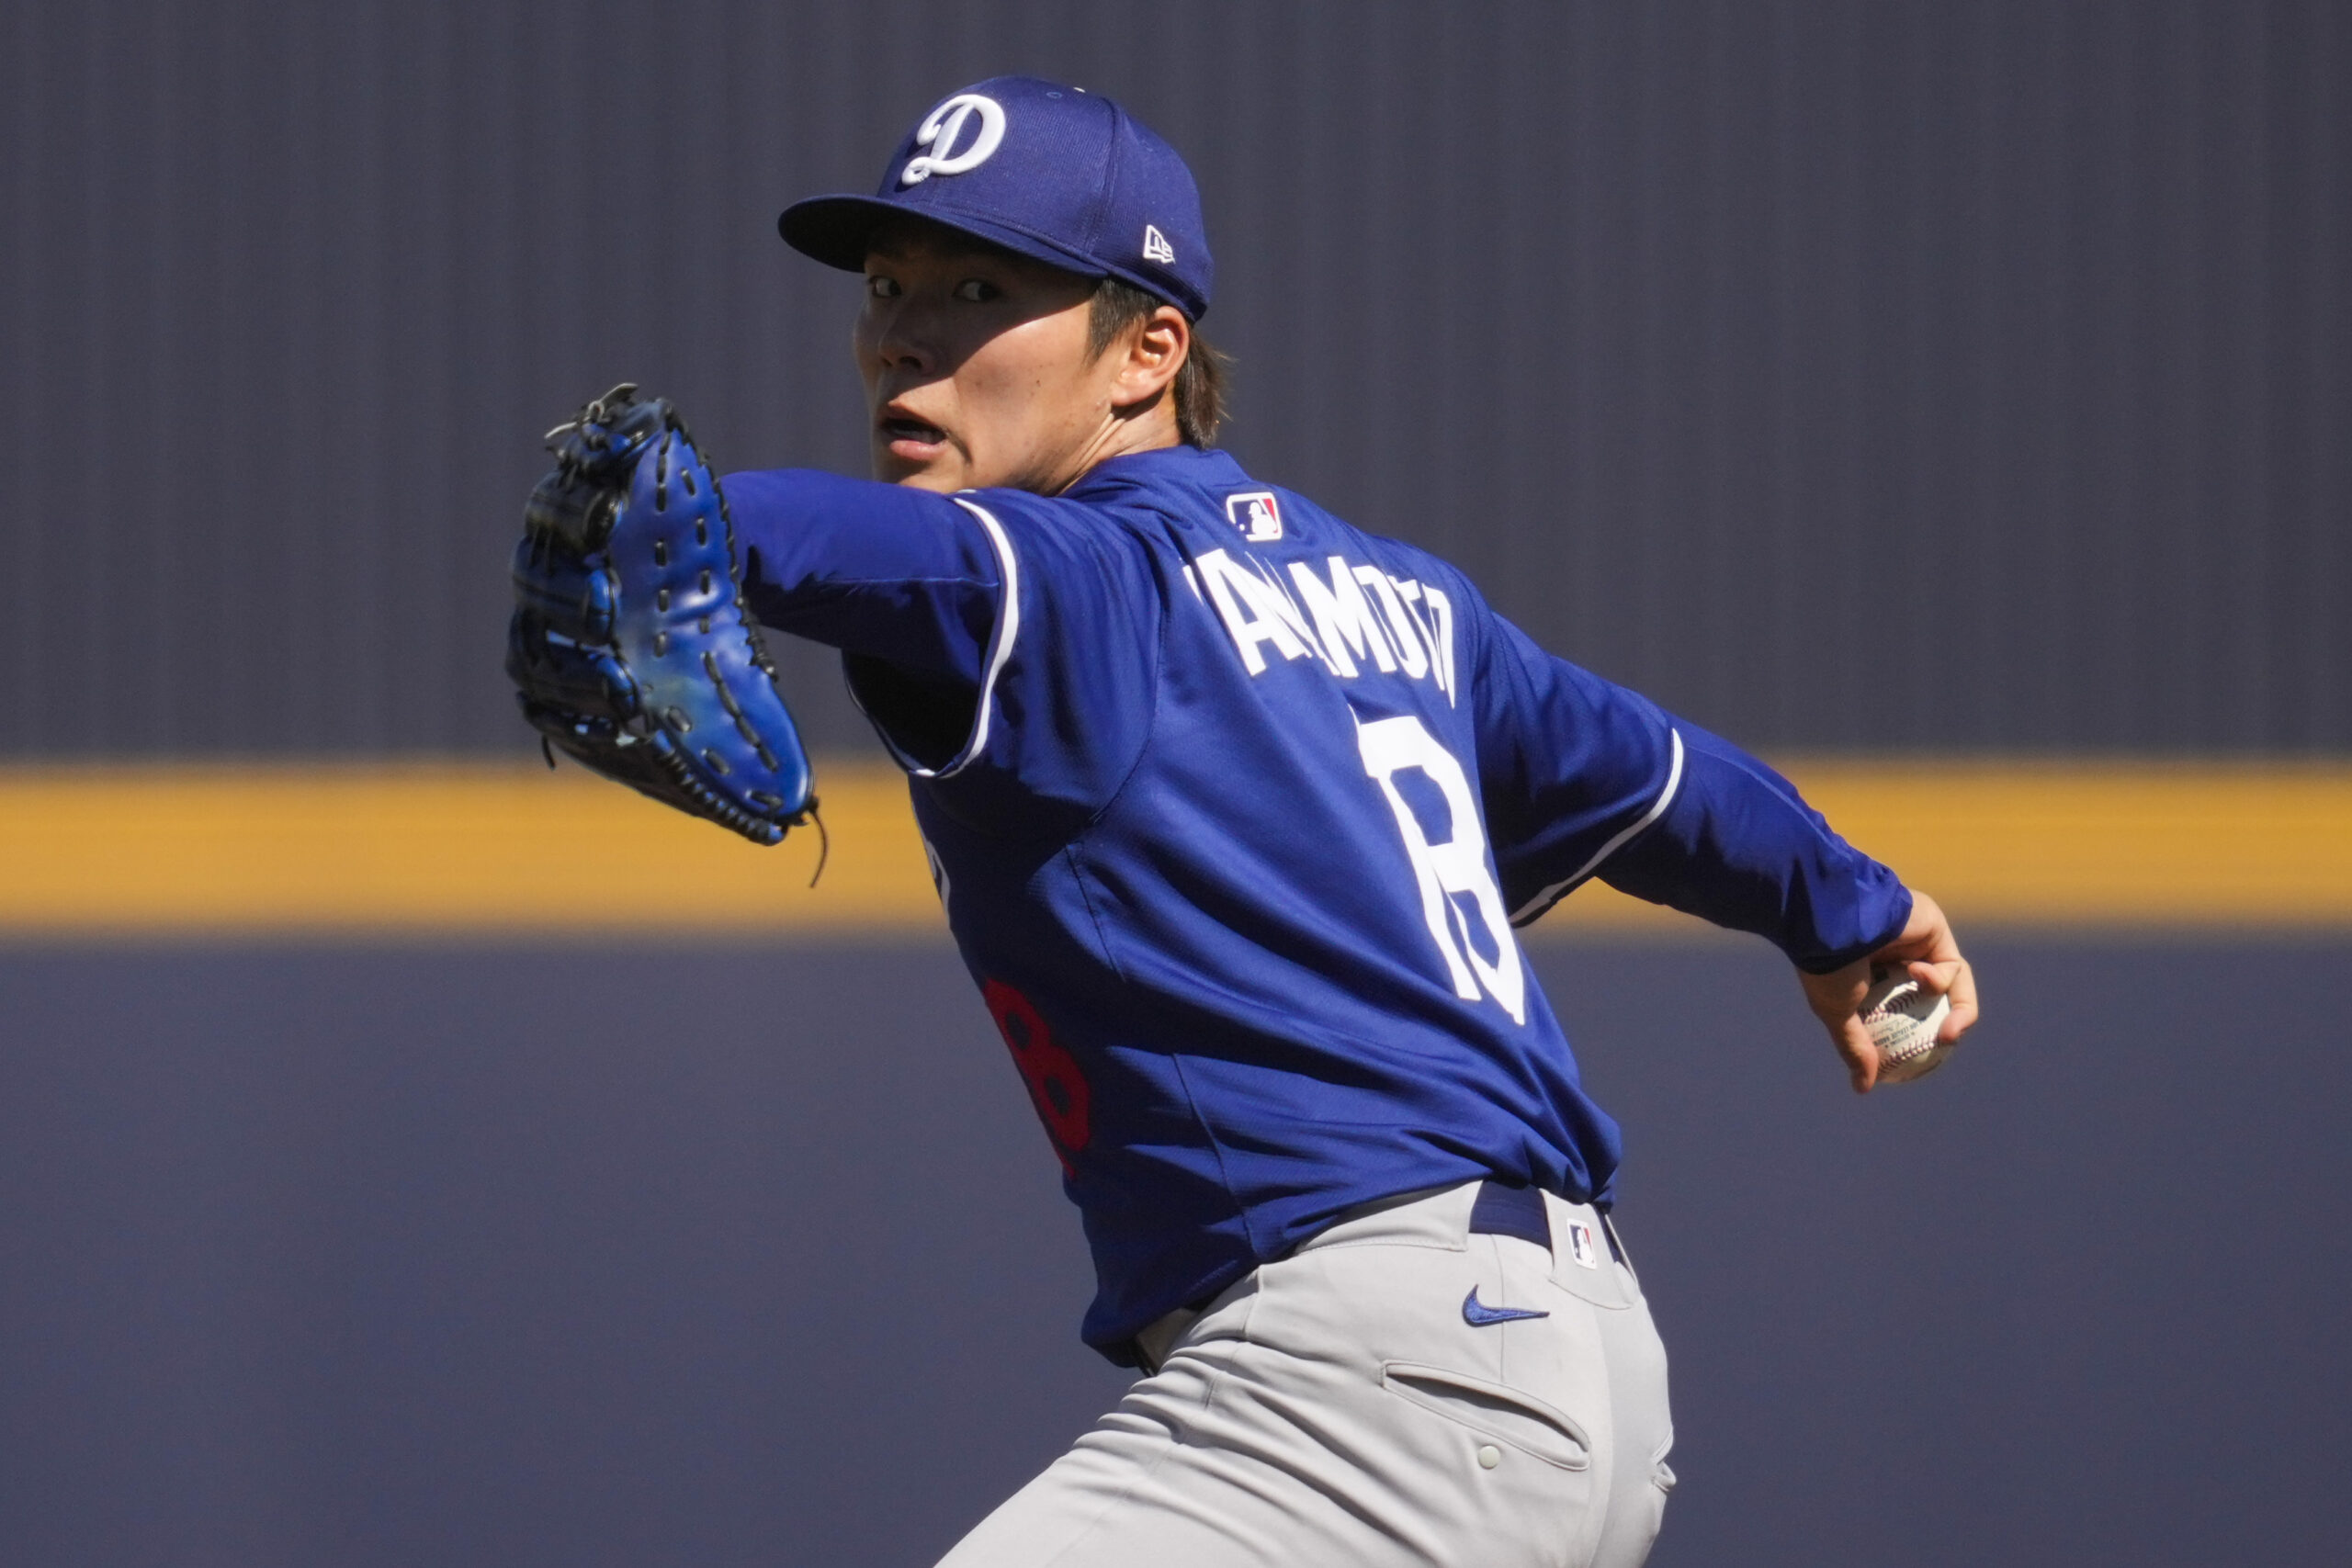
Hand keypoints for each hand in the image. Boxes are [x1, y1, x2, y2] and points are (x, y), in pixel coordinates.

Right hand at [1796, 889, 1979, 1093]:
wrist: (1832, 918)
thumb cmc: (1829, 966)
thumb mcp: (1839, 1015)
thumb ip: (1856, 1048)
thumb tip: (1862, 1088)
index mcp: (1871, 974)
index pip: (1903, 1009)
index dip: (1917, 1036)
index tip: (1917, 1060)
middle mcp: (1896, 956)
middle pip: (1933, 999)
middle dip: (1945, 1027)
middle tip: (1943, 1047)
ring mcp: (1917, 940)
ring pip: (1950, 983)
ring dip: (1955, 1010)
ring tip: (1949, 1034)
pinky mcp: (1934, 927)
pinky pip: (1949, 963)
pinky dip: (1939, 978)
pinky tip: (1917, 974)